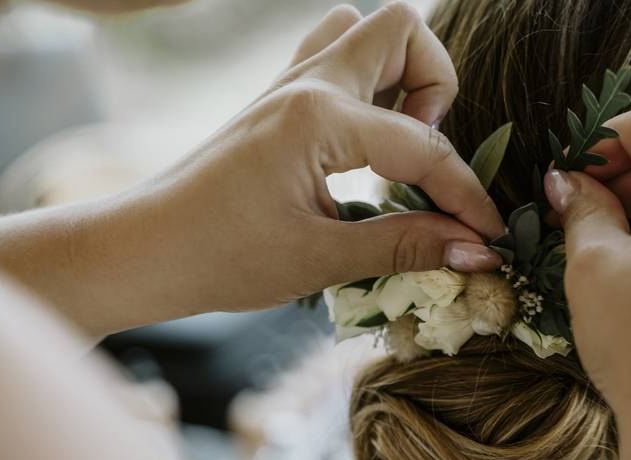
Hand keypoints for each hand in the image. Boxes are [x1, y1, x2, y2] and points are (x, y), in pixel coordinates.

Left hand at [146, 3, 503, 311]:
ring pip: (361, 30)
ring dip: (398, 72)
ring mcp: (287, 85)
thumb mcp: (319, 259)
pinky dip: (364, 83)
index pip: (423, 146)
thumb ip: (404, 246)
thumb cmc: (219, 258)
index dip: (466, 194)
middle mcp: (306, 83)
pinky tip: (363, 144)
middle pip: (402, 30)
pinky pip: (331, 57)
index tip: (488, 236)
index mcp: (319, 117)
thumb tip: (475, 250)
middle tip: (428, 155)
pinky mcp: (275, 101)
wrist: (142, 251)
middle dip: (438, 87)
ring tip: (398, 139)